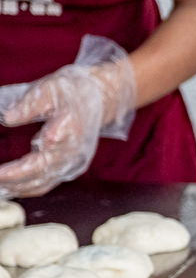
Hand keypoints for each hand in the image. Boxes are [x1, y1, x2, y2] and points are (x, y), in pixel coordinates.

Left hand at [0, 35, 135, 196]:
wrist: (103, 98)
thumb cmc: (76, 91)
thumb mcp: (50, 89)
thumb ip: (28, 105)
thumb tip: (7, 118)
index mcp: (67, 134)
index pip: (39, 160)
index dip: (17, 171)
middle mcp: (72, 153)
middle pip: (40, 176)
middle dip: (13, 182)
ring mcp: (73, 161)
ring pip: (44, 183)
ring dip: (19, 188)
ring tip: (0, 188)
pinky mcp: (72, 165)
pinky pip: (49, 182)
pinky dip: (30, 187)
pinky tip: (13, 187)